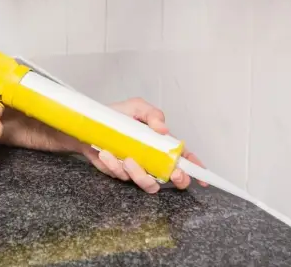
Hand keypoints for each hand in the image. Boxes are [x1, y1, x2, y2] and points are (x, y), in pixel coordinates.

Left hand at [80, 97, 207, 193]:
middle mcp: (151, 159)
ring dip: (140, 173)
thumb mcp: (136, 108)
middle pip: (171, 178)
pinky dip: (114, 166)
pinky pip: (122, 177)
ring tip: (127, 159)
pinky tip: (106, 154)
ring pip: (147, 183)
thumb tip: (163, 129)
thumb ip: (152, 114)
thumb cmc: (116, 115)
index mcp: (160, 144)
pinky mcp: (119, 173)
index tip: (201, 177)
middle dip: (176, 179)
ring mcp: (136, 169)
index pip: (183, 157)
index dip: (195, 168)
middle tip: (172, 174)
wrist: (88, 126)